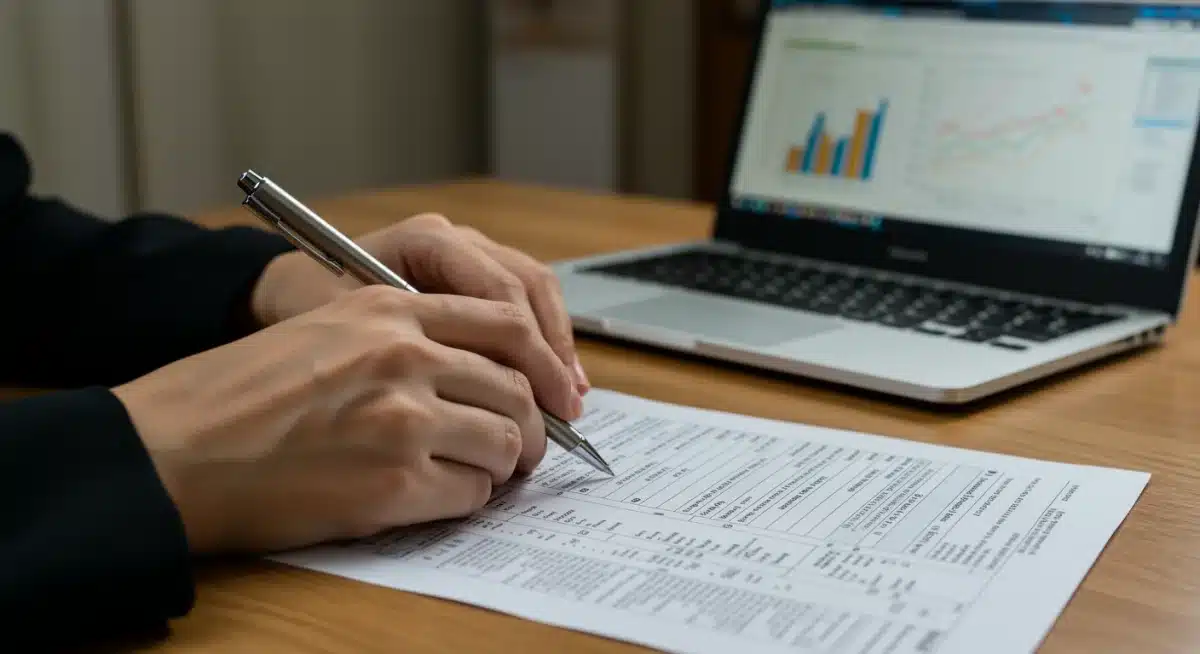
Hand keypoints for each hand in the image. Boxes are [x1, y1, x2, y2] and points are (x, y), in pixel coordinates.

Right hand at [112, 286, 581, 553]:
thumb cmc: (240, 393)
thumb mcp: (327, 329)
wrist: (178, 447)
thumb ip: (405, 333)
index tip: (555, 390)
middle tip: (524, 446)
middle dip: (532, 423)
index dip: (544, 361)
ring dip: (502, 463)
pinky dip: (470, 497)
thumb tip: (482, 368)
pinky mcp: (393, 483)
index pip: (506, 321)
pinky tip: (442, 495)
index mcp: (390, 308)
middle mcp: (405, 354)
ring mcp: (403, 419)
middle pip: (517, 387)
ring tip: (482, 473)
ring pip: (505, 441)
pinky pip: (472, 491)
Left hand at [250, 213, 589, 395]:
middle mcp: (456, 238)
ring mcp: (468, 252)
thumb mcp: (349, 336)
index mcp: (427, 239)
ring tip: (569, 398)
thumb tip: (480, 404)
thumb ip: (414, 358)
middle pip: (529, 286)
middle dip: (553, 349)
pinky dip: (540, 342)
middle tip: (566, 405)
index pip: (501, 291)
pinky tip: (551, 383)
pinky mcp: (472, 275)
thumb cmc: (307, 314)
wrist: (285, 291)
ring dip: (555, 345)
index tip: (547, 399)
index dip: (533, 349)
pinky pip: (520, 302)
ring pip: (535, 291)